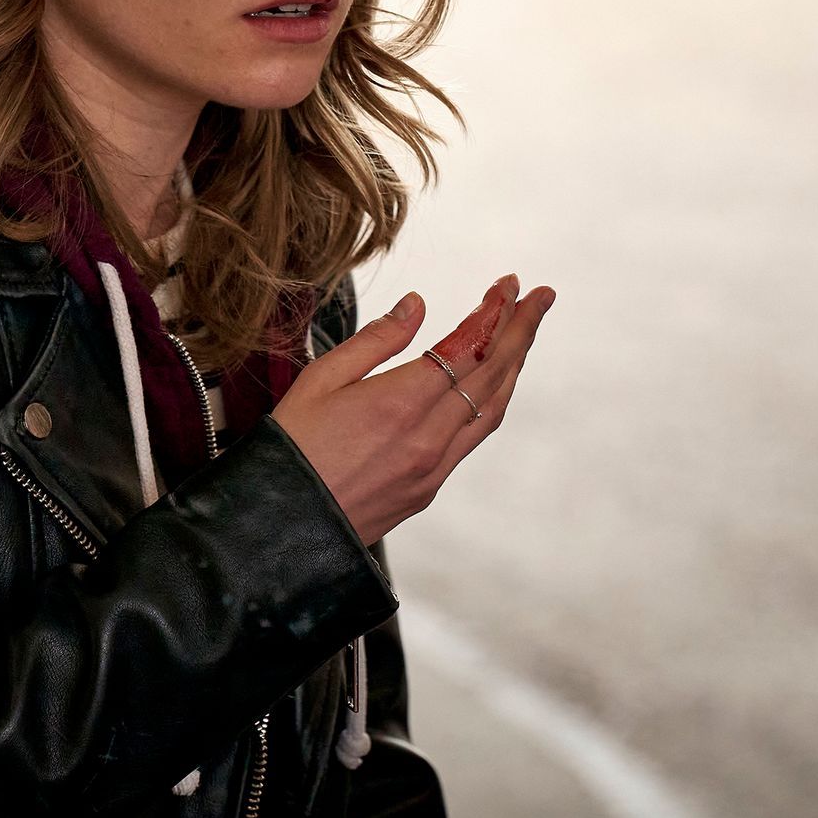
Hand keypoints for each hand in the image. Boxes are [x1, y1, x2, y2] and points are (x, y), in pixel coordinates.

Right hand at [270, 275, 556, 544]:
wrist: (278, 531)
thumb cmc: (289, 449)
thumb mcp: (320, 379)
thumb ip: (376, 341)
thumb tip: (416, 306)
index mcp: (400, 403)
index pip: (468, 346)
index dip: (493, 313)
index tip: (508, 286)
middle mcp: (428, 438)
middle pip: (493, 374)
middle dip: (520, 330)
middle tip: (539, 298)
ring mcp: (433, 468)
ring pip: (492, 408)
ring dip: (513, 366)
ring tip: (524, 333)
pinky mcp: (428, 489)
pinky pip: (473, 437)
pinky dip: (491, 400)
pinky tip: (491, 383)